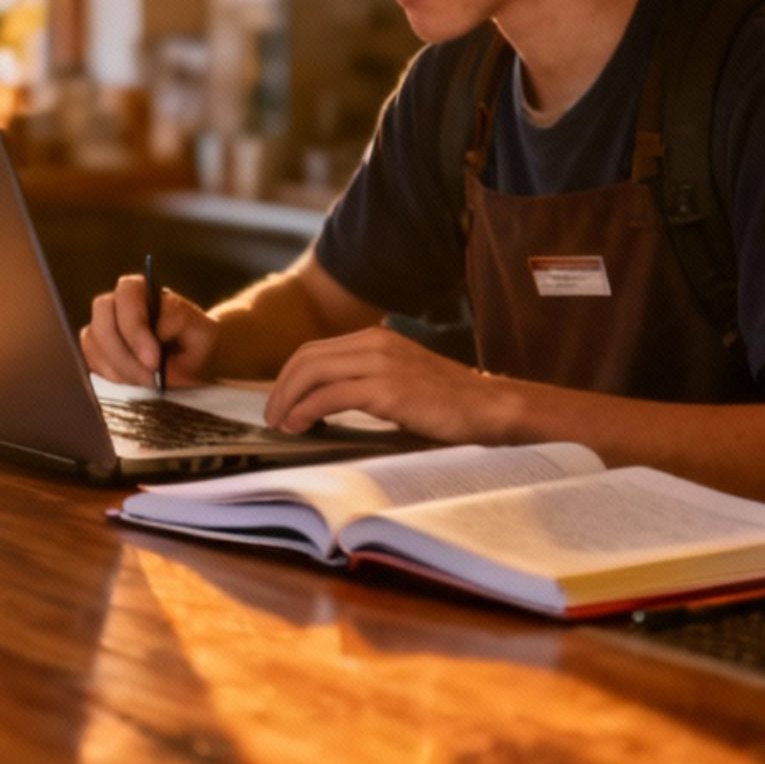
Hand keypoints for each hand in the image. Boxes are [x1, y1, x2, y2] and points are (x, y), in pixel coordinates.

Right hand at [81, 273, 217, 386]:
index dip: (136, 331)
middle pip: (102, 315)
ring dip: (117, 368)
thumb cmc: (196, 342)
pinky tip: (132, 385)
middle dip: (123, 353)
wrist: (189, 359)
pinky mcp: (94, 350)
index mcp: (144, 289)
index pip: (129, 297)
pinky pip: (89, 360)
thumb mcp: (202, 334)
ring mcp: (101, 325)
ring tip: (145, 385)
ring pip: (92, 340)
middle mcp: (117, 302)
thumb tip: (156, 349)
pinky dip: (109, 376)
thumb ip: (180, 333)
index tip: (154, 362)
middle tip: (148, 379)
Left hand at [264, 326, 513, 440]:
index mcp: (377, 338)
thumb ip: (367, 381)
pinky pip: (331, 395)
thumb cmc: (449, 403)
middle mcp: (376, 343)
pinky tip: (300, 425)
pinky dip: (307, 410)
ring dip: (288, 399)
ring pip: (313, 373)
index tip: (280, 401)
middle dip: (281, 387)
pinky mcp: (389, 389)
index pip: (315, 350)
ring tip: (280, 424)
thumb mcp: (402, 380)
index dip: (289, 376)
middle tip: (271, 416)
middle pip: (306, 358)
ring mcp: (382, 364)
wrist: (492, 407)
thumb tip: (324, 402)